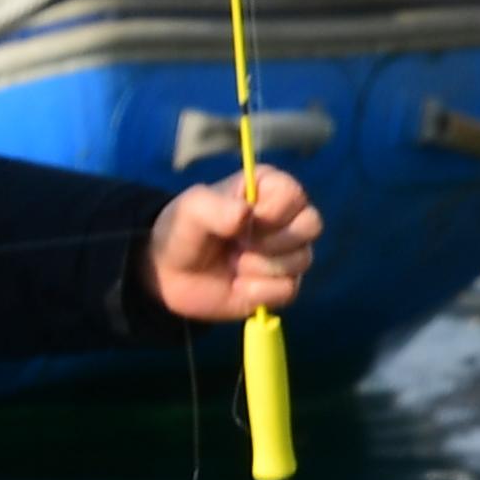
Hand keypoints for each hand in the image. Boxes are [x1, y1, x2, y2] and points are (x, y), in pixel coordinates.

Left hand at [141, 167, 321, 322]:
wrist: (169, 276)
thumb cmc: (183, 231)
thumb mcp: (190, 211)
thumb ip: (215, 207)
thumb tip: (245, 215)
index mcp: (269, 188)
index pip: (294, 194)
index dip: (271, 212)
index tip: (242, 219)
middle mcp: (286, 217)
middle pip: (311, 225)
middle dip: (271, 241)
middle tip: (239, 244)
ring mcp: (287, 253)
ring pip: (302, 260)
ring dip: (260, 267)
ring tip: (233, 263)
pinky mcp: (282, 284)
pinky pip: (289, 290)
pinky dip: (258, 291)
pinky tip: (237, 285)